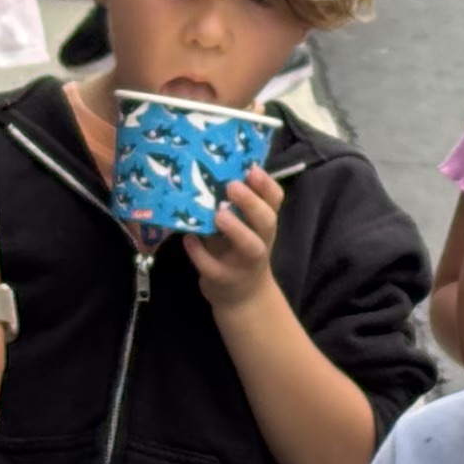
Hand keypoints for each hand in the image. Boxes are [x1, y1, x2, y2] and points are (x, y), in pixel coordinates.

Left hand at [186, 166, 285, 308]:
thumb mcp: (242, 227)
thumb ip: (233, 205)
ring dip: (235, 229)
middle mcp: (260, 241)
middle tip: (232, 186)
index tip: (252, 169)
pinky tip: (188, 238)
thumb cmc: (238, 250)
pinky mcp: (224, 279)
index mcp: (264, 224)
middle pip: (266, 221)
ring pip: (250, 246)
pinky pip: (213, 267)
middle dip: (251, 203)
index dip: (266, 184)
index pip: (275, 200)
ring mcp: (244, 263)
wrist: (241, 296)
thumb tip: (209, 167)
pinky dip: (199, 252)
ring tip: (217, 214)